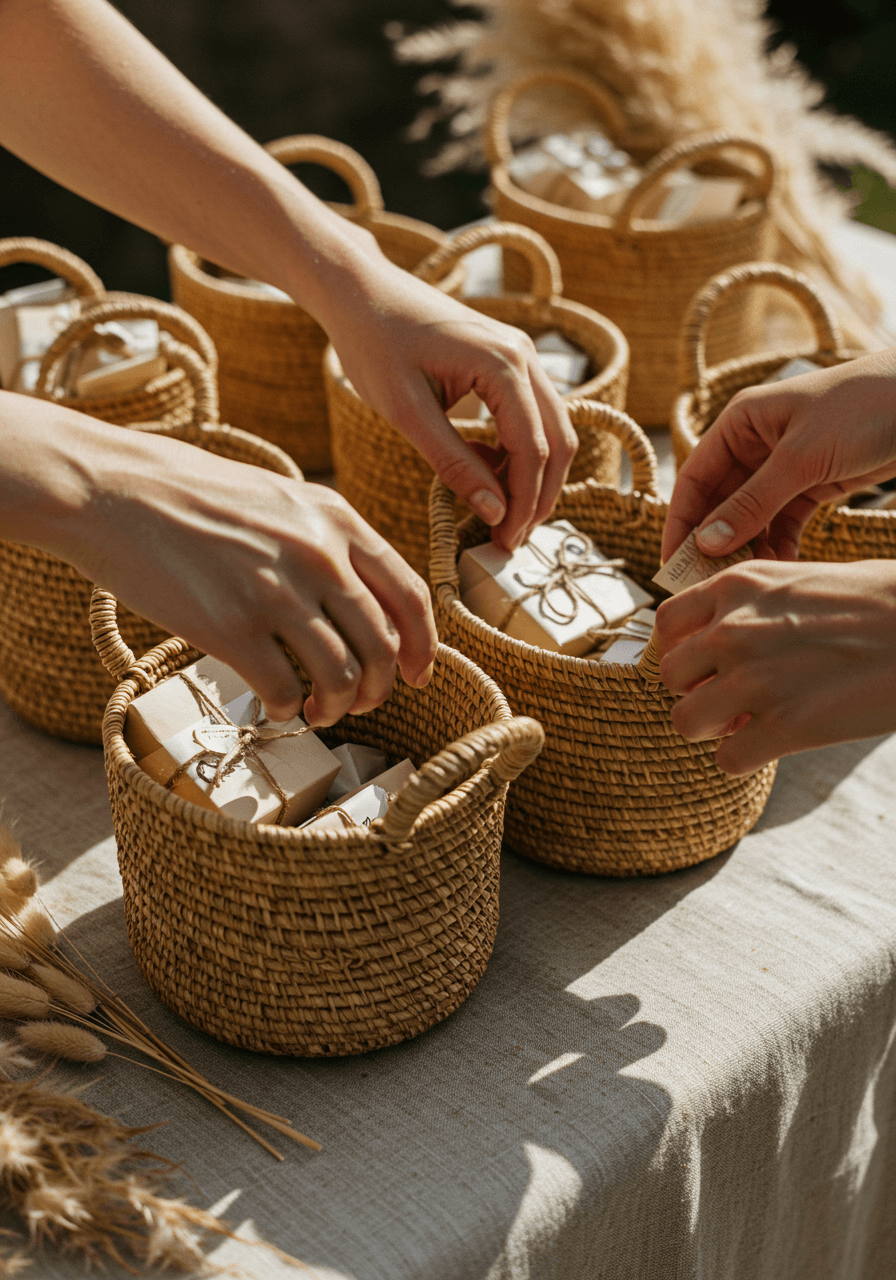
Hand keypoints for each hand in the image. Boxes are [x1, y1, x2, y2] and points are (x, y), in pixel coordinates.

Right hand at [1, 397, 436, 726]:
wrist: (113, 491)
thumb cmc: (190, 495)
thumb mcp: (280, 498)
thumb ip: (325, 541)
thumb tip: (360, 601)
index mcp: (336, 520)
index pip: (408, 596)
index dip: (422, 647)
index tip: (417, 676)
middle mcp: (318, 556)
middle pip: (382, 647)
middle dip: (378, 689)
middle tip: (357, 704)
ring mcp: (277, 593)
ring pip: (341, 676)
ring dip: (335, 706)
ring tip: (316, 710)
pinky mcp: (232, 628)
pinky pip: (285, 690)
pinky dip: (287, 709)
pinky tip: (274, 704)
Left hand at [316, 253, 577, 550]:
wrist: (360, 291)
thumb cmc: (374, 342)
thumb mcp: (407, 412)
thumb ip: (454, 464)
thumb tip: (495, 512)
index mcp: (503, 364)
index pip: (533, 450)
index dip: (523, 503)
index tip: (504, 542)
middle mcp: (525, 355)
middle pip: (558, 442)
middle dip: (539, 497)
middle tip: (510, 540)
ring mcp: (521, 354)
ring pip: (551, 430)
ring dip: (534, 477)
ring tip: (502, 515)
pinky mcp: (508, 360)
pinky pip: (532, 415)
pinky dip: (519, 452)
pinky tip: (487, 473)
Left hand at [655, 558, 895, 774]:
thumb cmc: (882, 601)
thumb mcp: (803, 578)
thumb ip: (752, 606)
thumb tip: (720, 638)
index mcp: (737, 585)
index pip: (667, 623)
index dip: (684, 648)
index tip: (707, 663)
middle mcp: (733, 629)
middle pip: (669, 677)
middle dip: (697, 691)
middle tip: (732, 698)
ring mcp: (754, 680)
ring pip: (685, 722)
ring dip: (713, 729)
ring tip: (746, 723)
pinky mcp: (785, 728)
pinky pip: (727, 760)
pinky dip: (745, 760)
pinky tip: (774, 744)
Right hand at [663, 349, 895, 562]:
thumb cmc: (862, 407)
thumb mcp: (800, 458)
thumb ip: (752, 502)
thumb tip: (707, 542)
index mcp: (740, 423)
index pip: (694, 478)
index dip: (681, 522)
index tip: (672, 563)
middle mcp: (756, 444)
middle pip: (720, 501)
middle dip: (714, 542)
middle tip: (706, 582)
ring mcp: (784, 465)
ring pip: (751, 516)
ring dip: (748, 547)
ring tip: (747, 578)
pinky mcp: (813, 483)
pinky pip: (783, 521)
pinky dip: (779, 544)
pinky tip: (779, 567)